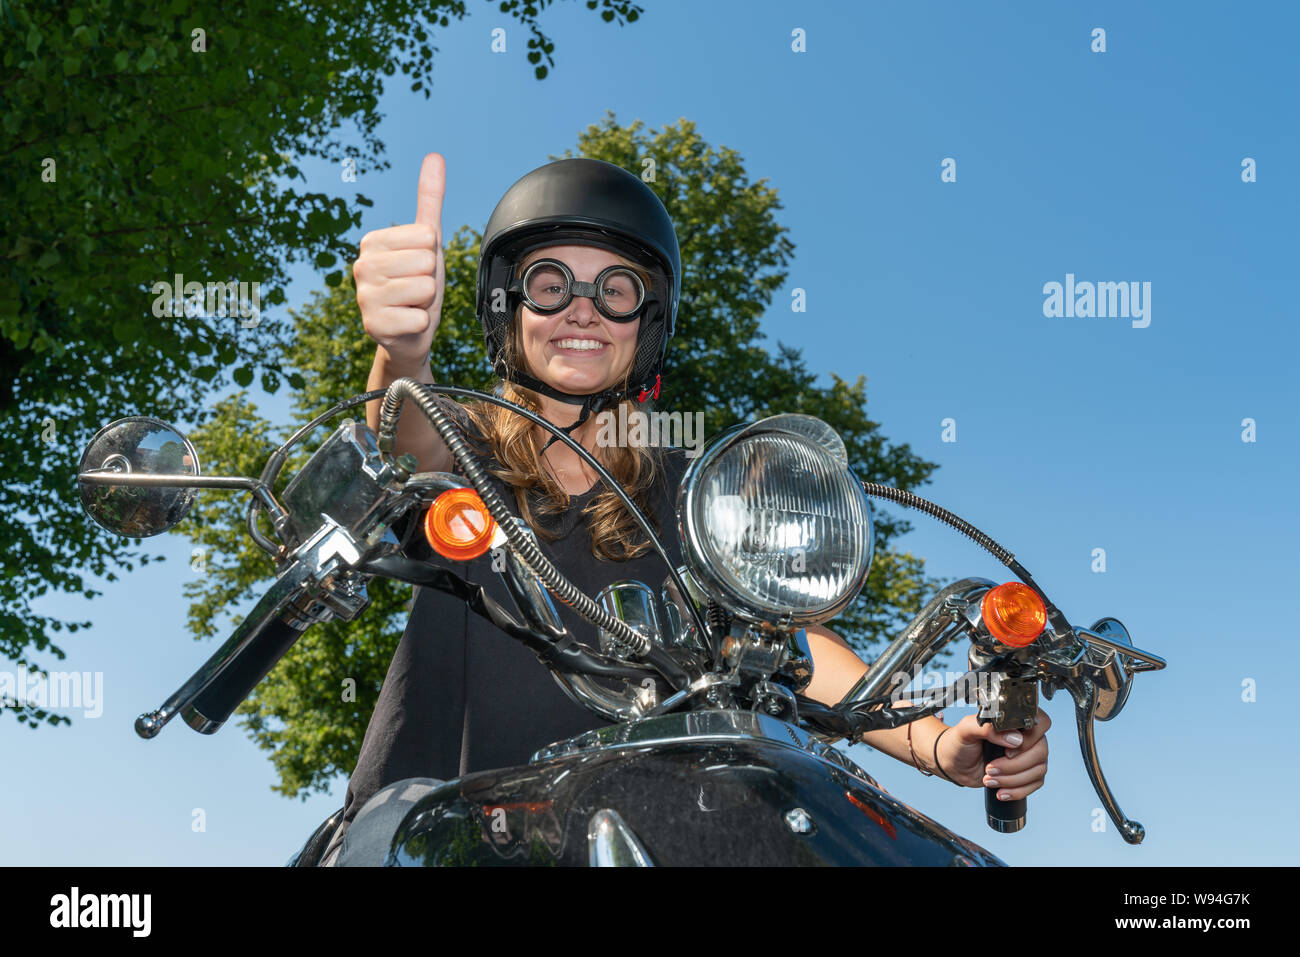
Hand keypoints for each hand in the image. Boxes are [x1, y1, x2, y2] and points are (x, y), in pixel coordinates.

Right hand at [354, 152, 445, 365]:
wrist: (409, 334)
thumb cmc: (417, 284)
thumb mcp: (428, 241)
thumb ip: (429, 199)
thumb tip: (435, 156)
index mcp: (372, 241)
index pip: (427, 236)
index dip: (431, 256)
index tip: (417, 269)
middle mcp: (361, 266)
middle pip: (427, 262)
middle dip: (429, 280)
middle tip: (416, 291)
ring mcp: (364, 297)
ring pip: (424, 288)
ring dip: (426, 303)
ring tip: (411, 306)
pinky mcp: (373, 326)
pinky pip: (419, 319)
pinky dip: (420, 325)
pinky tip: (406, 324)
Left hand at [933, 708, 1050, 799]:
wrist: (954, 763)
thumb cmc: (960, 742)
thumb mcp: (967, 729)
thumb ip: (987, 728)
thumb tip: (1014, 738)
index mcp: (1015, 720)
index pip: (1041, 723)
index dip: (1030, 739)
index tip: (1008, 751)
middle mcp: (1027, 736)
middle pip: (1040, 752)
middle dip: (1013, 766)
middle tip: (990, 768)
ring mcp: (1029, 755)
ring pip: (1038, 770)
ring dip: (1012, 779)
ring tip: (988, 778)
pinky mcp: (1027, 773)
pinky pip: (1034, 784)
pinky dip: (1017, 791)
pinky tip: (1000, 791)